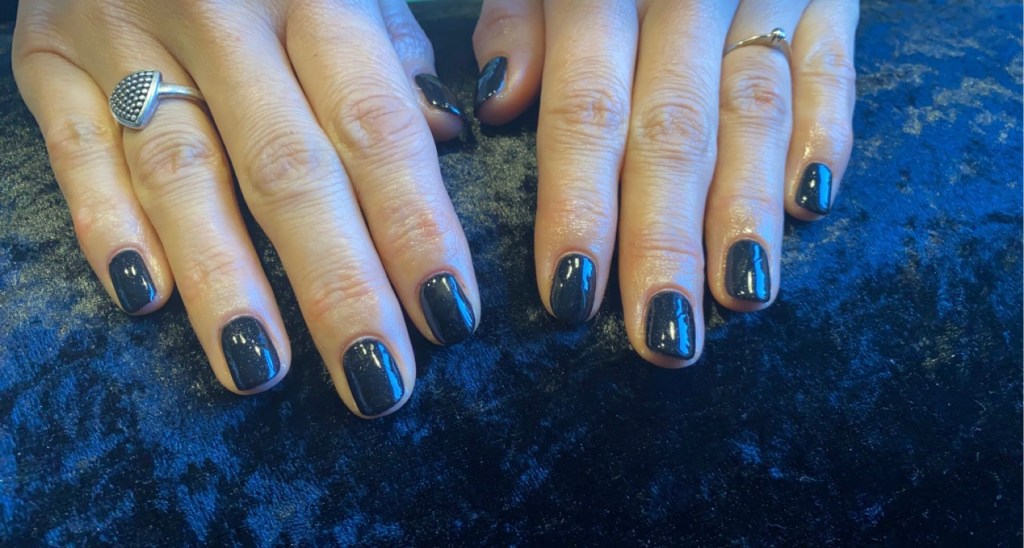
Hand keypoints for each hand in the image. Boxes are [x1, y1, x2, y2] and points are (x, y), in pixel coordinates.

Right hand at [13, 0, 478, 416]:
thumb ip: (391, 52)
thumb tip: (444, 140)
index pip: (376, 127)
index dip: (415, 227)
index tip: (449, 315)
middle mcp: (222, 14)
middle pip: (287, 169)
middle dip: (337, 285)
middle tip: (376, 379)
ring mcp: (128, 33)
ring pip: (181, 173)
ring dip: (223, 279)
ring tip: (259, 369)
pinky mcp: (51, 56)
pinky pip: (78, 151)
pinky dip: (108, 225)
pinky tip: (145, 299)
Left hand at [472, 0, 857, 365]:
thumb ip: (518, 14)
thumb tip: (500, 100)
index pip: (585, 108)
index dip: (578, 206)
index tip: (569, 294)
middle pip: (672, 129)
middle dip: (665, 239)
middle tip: (661, 335)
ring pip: (754, 109)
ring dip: (747, 209)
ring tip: (740, 298)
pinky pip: (831, 65)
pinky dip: (826, 132)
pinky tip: (813, 205)